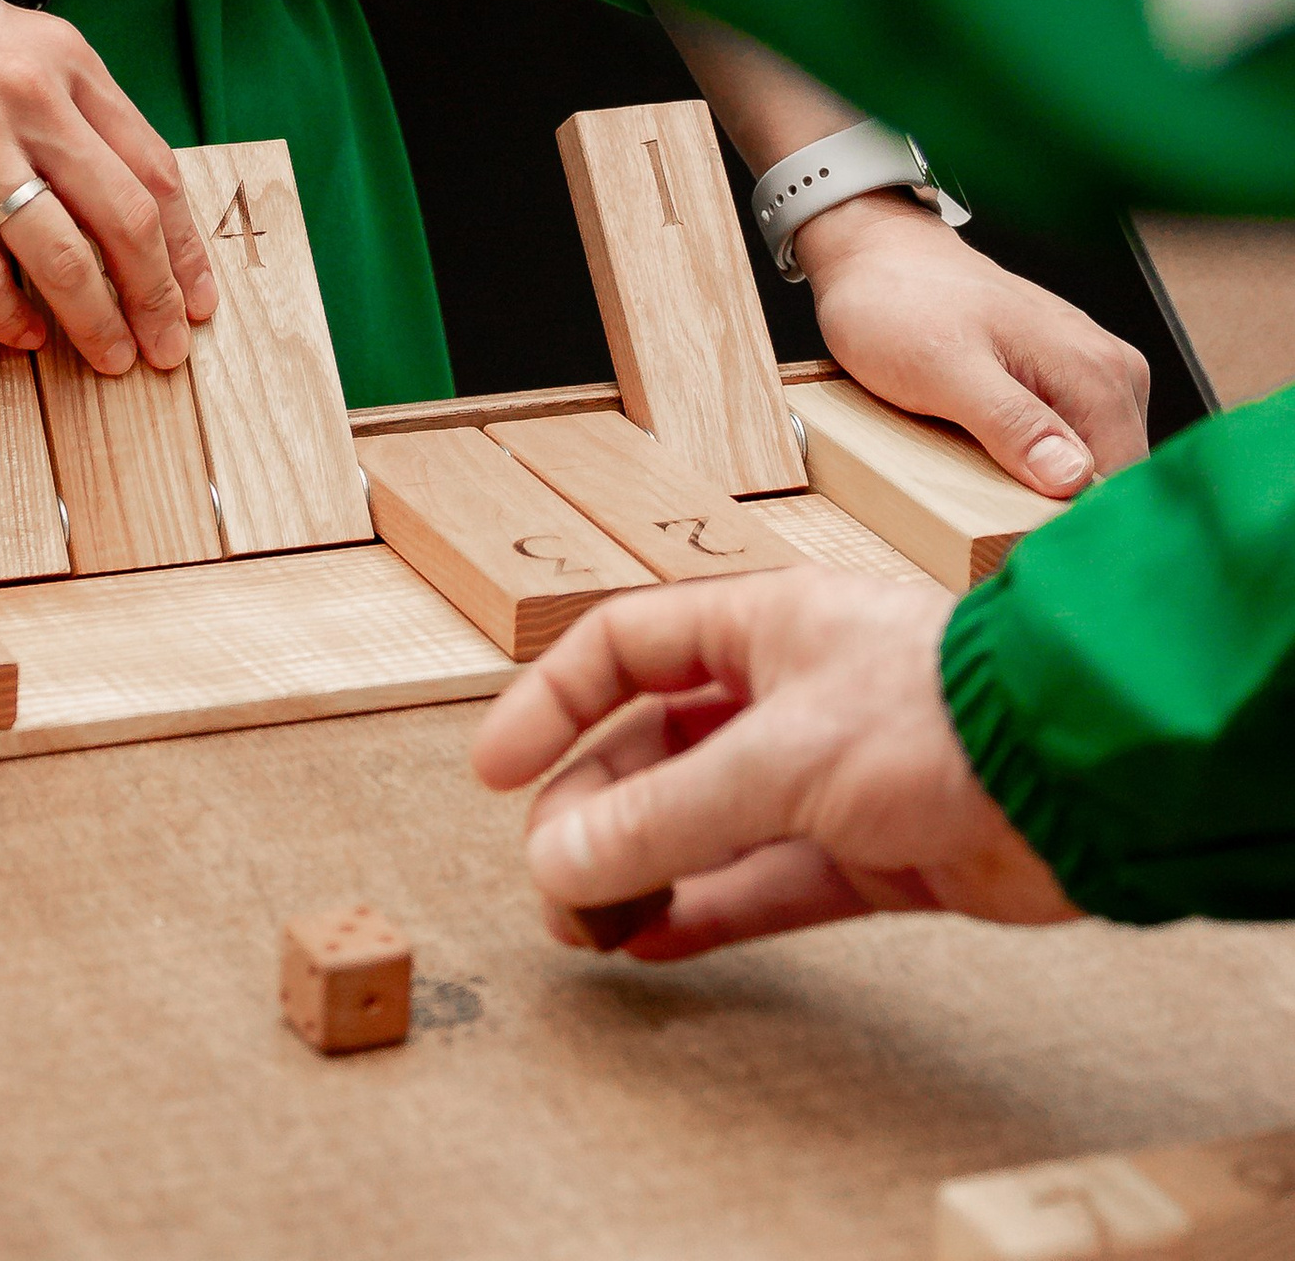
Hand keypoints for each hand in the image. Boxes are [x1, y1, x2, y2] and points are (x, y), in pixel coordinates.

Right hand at [0, 0, 218, 375]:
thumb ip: (56, 98)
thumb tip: (104, 184)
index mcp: (60, 55)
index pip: (152, 166)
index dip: (183, 244)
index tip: (194, 290)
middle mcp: (26, 95)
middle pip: (125, 219)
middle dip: (155, 297)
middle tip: (164, 344)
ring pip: (63, 256)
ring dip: (95, 321)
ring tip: (105, 355)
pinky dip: (7, 316)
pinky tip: (19, 334)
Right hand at [469, 570, 1078, 959]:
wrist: (1073, 779)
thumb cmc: (941, 714)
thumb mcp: (781, 754)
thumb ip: (667, 814)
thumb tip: (560, 860)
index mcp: (760, 625)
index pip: (623, 651)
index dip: (553, 706)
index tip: (494, 770)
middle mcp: (787, 693)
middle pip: (656, 750)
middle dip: (594, 813)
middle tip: (550, 879)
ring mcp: (827, 776)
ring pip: (704, 824)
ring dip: (642, 871)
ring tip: (588, 926)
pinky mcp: (869, 854)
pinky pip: (762, 884)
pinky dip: (707, 913)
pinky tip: (656, 942)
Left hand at [797, 196, 1149, 497]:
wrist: (875, 251)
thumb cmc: (900, 303)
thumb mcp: (944, 371)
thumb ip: (1010, 423)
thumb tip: (1072, 477)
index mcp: (1096, 373)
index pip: (1118, 487)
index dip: (1072, 524)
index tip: (1019, 538)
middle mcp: (1111, 370)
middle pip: (1110, 481)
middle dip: (1057, 508)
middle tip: (989, 508)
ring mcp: (1091, 371)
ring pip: (1089, 467)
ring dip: (1043, 487)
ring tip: (984, 474)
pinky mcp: (1064, 376)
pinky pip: (1067, 441)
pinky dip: (1033, 462)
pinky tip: (991, 456)